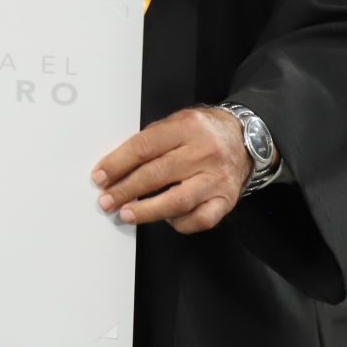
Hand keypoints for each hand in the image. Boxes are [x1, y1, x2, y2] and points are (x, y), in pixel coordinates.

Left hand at [91, 107, 250, 234]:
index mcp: (187, 128)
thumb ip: (151, 141)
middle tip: (107, 200)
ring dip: (147, 210)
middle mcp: (203, 152)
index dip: (118, 163)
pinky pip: (200, 219)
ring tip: (126, 214)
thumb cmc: (204, 132)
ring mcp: (216, 178)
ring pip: (177, 200)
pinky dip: (179, 223)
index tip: (100, 176)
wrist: (245, 138)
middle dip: (126, 189)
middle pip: (157, 174)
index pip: (144, 147)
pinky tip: (165, 219)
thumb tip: (117, 167)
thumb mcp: (177, 123)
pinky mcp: (226, 200)